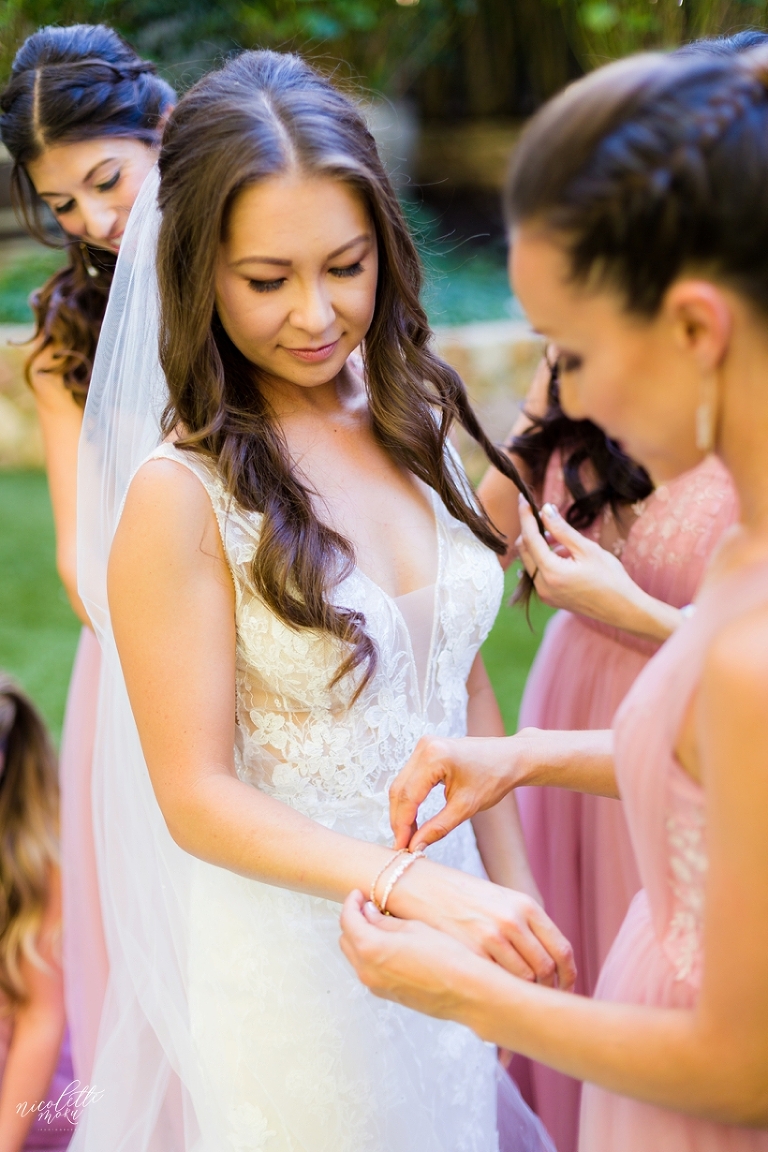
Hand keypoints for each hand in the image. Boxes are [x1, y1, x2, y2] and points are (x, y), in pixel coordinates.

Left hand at [339, 890, 504, 1020]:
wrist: (468, 991)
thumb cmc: (446, 956)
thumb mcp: (414, 928)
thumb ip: (384, 921)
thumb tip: (367, 912)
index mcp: (371, 949)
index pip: (348, 921)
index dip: (351, 903)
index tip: (359, 894)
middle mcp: (367, 971)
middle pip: (346, 940)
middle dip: (354, 921)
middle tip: (369, 906)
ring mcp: (376, 987)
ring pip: (356, 957)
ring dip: (362, 939)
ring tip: (381, 924)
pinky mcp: (387, 995)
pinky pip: (369, 971)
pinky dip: (371, 955)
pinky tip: (390, 944)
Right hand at [386, 850, 575, 988]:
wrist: (418, 885)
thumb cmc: (457, 895)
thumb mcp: (498, 900)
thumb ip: (523, 925)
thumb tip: (544, 964)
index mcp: (526, 905)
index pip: (562, 951)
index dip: (568, 978)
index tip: (563, 992)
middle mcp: (513, 919)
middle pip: (546, 970)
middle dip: (547, 993)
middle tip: (539, 1007)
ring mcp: (492, 935)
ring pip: (523, 980)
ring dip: (524, 998)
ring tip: (520, 1009)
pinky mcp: (470, 949)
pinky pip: (497, 983)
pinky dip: (500, 998)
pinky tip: (497, 1005)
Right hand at [390, 733, 533, 851]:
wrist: (510, 758)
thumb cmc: (494, 778)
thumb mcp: (466, 807)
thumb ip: (438, 827)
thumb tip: (415, 846)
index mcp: (434, 757)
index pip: (408, 796)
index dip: (401, 825)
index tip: (401, 848)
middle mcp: (424, 747)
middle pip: (400, 790)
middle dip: (399, 819)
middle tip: (402, 846)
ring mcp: (424, 746)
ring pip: (402, 784)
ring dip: (402, 811)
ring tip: (407, 836)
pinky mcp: (427, 750)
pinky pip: (410, 778)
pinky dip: (410, 799)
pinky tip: (413, 819)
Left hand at [517, 497, 640, 623]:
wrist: (622, 608)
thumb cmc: (610, 578)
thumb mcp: (587, 549)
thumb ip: (562, 530)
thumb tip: (545, 510)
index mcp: (551, 572)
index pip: (529, 538)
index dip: (525, 516)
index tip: (523, 499)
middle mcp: (542, 586)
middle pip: (524, 550)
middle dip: (532, 531)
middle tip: (547, 518)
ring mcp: (544, 594)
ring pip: (530, 561)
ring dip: (540, 546)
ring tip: (564, 541)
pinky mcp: (549, 598)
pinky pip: (538, 573)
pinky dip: (545, 560)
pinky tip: (565, 556)